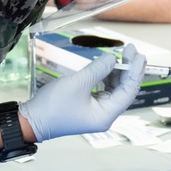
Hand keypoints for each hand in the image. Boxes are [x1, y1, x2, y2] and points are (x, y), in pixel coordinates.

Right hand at [19, 44, 145, 140]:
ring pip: (114, 88)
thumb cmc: (53, 106)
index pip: (128, 92)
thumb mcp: (77, 83)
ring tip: (121, 54)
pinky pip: (104, 89)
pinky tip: (107, 65)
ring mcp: (97, 110)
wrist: (31, 121)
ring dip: (118, 71)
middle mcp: (104, 114)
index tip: (139, 55)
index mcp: (105, 115)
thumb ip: (98, 69)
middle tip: (131, 50)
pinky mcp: (89, 106)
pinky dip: (107, 76)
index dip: (135, 72)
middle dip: (128, 69)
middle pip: (124, 89)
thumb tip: (113, 58)